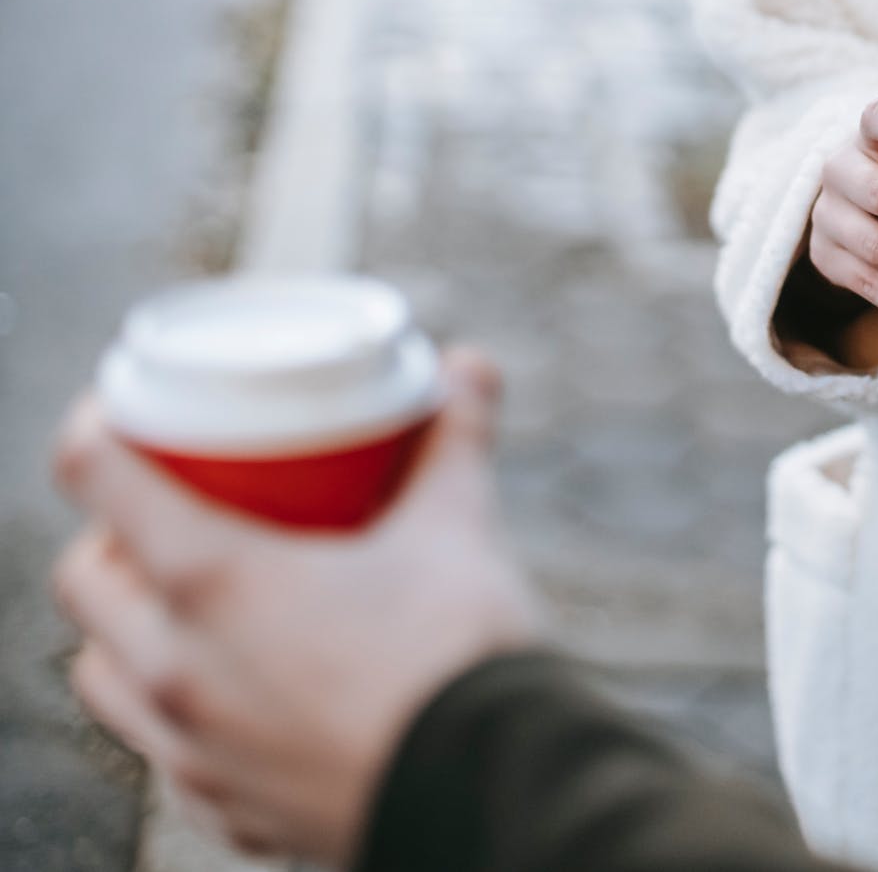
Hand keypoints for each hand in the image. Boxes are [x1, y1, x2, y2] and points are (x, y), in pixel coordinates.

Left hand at [52, 349, 539, 865]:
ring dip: (127, 631)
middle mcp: (179, 669)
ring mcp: (196, 750)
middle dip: (114, 537)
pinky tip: (241, 699)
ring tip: (190, 607)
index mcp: (213, 582)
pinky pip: (172, 755)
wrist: (496, 787)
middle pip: (84, 582)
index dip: (100, 427)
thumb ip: (455, 439)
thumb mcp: (457, 526)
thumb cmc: (463, 652)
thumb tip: (469, 364)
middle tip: (174, 511)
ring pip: (107, 678)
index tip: (126, 411)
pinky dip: (185, 715)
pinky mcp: (230, 810)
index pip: (99, 478)